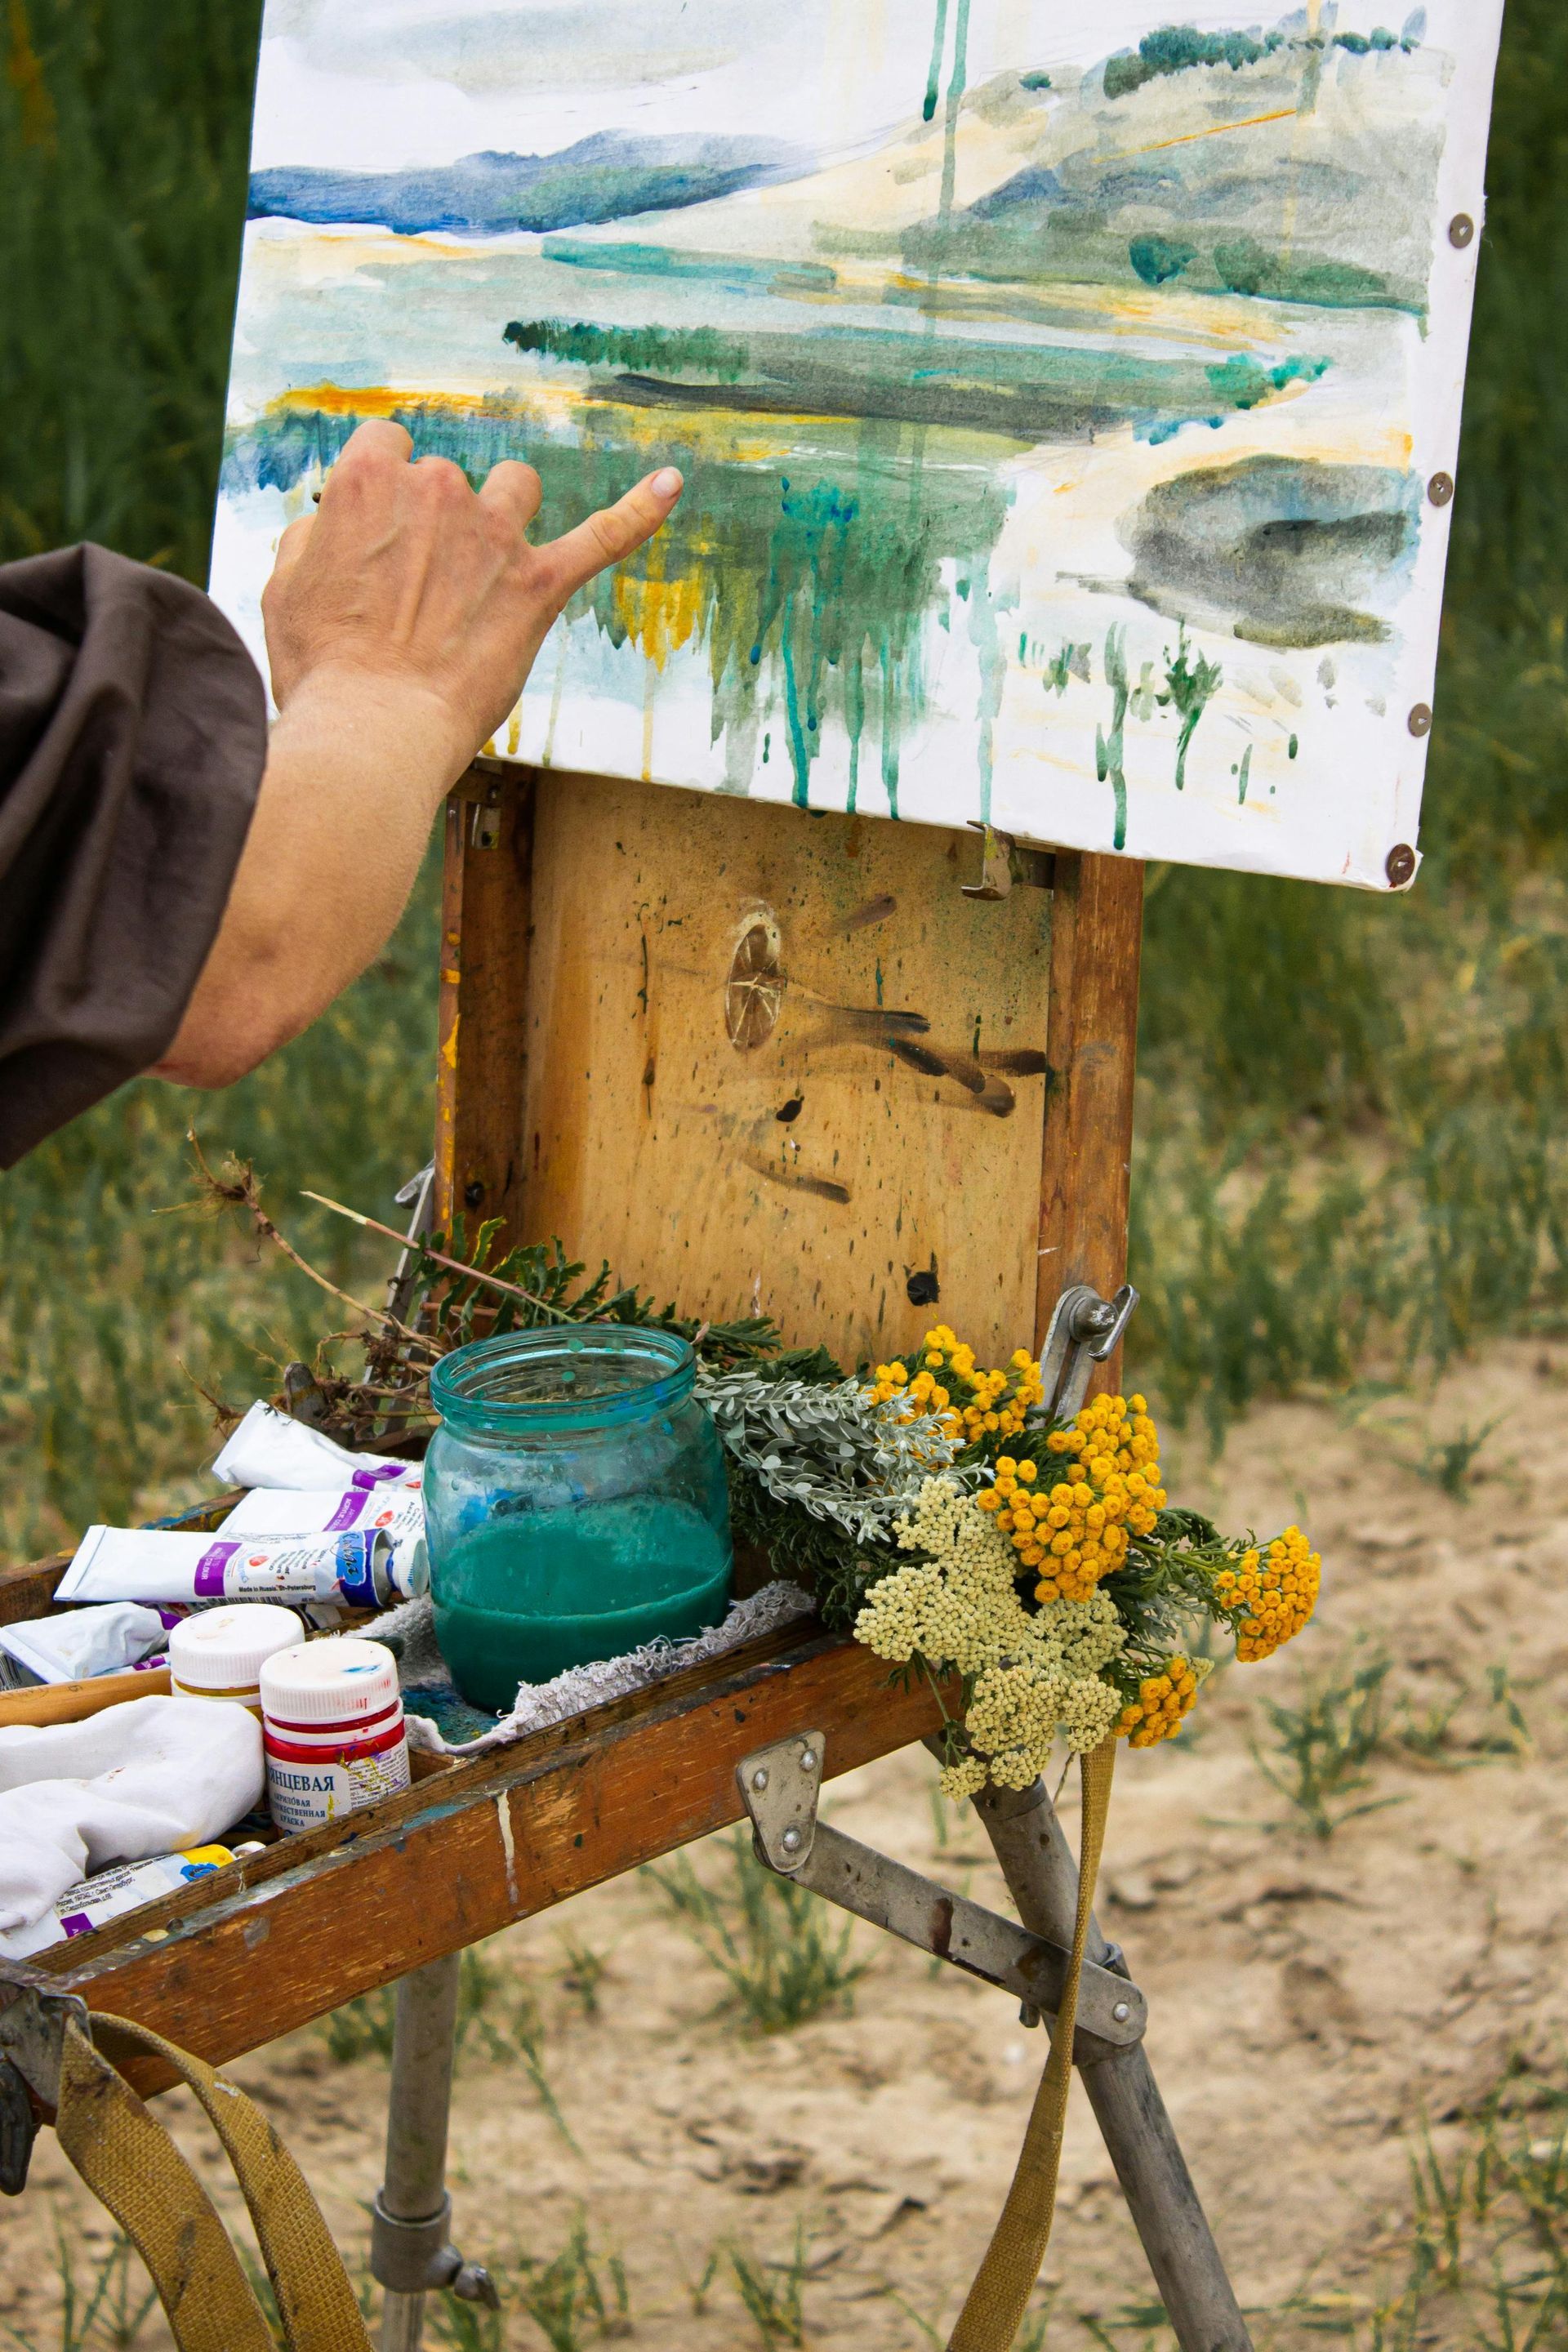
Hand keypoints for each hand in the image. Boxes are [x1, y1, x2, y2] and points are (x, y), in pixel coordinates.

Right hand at [260, 418, 682, 778]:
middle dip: (433, 524)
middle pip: (446, 478)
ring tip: (486, 574)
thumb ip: (313, 537)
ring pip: (514, 486)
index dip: (382, 493)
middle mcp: (435, 490)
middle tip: (412, 600)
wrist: (373, 732)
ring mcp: (495, 536)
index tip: (376, 541)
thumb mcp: (284, 588)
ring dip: (504, 514)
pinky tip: (673, 483)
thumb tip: (334, 521)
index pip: (386, 447)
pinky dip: (642, 508)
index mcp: (367, 481)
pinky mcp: (541, 586)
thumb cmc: (322, 671)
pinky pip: (605, 535)